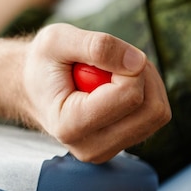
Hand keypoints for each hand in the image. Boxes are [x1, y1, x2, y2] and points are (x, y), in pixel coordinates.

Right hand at [22, 23, 170, 162]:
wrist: (33, 87)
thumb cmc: (43, 63)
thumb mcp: (56, 39)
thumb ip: (95, 46)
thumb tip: (138, 62)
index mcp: (69, 126)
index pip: (129, 96)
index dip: (126, 64)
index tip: (101, 53)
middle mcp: (90, 148)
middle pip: (152, 111)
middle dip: (141, 74)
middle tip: (112, 59)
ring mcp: (107, 151)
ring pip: (157, 113)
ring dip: (146, 81)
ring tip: (112, 70)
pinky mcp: (121, 145)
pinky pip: (155, 116)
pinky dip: (146, 91)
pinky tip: (118, 83)